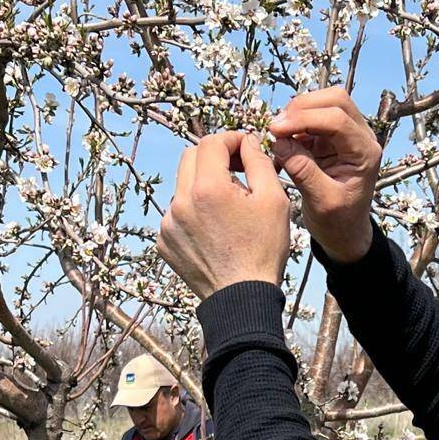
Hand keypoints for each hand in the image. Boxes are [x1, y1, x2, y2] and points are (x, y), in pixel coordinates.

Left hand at [157, 131, 290, 299]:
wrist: (241, 299)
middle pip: (191, 157)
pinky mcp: (164, 241)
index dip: (231, 139)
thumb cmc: (263, 251)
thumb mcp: (274, 201)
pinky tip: (214, 229)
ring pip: (183, 186)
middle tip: (237, 169)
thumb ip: (259, 162)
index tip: (245, 148)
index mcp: (207, 188)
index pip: (211, 142)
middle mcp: (180, 202)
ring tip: (228, 208)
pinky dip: (194, 212)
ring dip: (204, 186)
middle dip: (214, 156)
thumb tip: (247, 142)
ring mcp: (168, 223)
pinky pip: (177, 214)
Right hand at [268, 86, 380, 263]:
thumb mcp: (321, 201)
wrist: (345, 233)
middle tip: (276, 127)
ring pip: (324, 102)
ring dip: (298, 112)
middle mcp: (361, 137)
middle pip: (335, 99)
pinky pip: (313, 117)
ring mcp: (347, 135)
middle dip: (302, 107)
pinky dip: (295, 123)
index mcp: (365, 153)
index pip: (337, 119)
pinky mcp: (332, 138)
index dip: (304, 119)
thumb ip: (302, 170)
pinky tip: (283, 140)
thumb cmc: (338, 222)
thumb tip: (280, 141)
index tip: (277, 129)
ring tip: (278, 134)